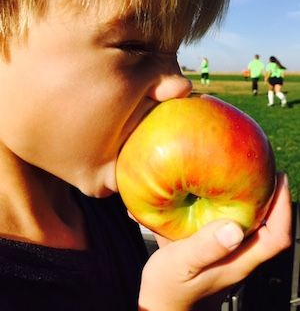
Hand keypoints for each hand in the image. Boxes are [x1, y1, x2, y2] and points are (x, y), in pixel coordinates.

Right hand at [138, 173, 290, 310]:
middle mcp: (238, 255)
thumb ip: (205, 247)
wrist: (160, 304)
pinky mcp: (213, 247)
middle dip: (270, 196)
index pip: (277, 237)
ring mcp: (227, 251)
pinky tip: (212, 188)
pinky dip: (226, 203)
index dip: (283, 208)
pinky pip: (227, 222)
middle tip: (261, 168)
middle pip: (269, 225)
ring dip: (250, 198)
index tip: (278, 179)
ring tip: (242, 172)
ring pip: (249, 222)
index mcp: (238, 261)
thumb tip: (233, 228)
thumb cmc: (169, 290)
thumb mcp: (182, 265)